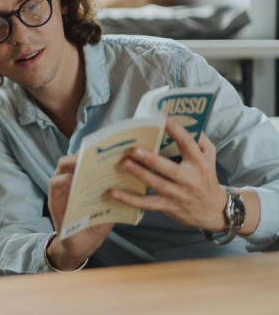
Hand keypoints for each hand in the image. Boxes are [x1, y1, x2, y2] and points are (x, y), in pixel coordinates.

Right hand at [47, 154, 113, 270]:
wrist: (83, 246)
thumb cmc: (97, 224)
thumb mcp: (111, 205)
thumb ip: (117, 191)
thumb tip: (137, 176)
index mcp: (86, 179)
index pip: (88, 157)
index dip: (96, 150)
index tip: (110, 145)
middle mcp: (72, 180)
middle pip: (75, 156)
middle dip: (85, 151)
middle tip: (97, 151)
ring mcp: (62, 189)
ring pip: (62, 166)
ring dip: (74, 162)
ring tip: (86, 162)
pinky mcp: (54, 200)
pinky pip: (55, 183)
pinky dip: (65, 179)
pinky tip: (75, 180)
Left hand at [111, 116, 227, 231]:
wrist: (214, 211)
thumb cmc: (207, 179)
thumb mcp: (210, 158)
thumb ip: (200, 140)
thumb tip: (189, 122)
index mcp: (199, 163)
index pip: (187, 143)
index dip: (174, 129)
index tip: (160, 116)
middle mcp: (190, 179)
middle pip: (170, 168)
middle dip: (151, 159)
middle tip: (134, 149)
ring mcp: (179, 194)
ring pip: (157, 184)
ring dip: (139, 174)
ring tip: (124, 164)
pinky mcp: (168, 206)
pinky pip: (147, 203)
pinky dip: (130, 199)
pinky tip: (114, 192)